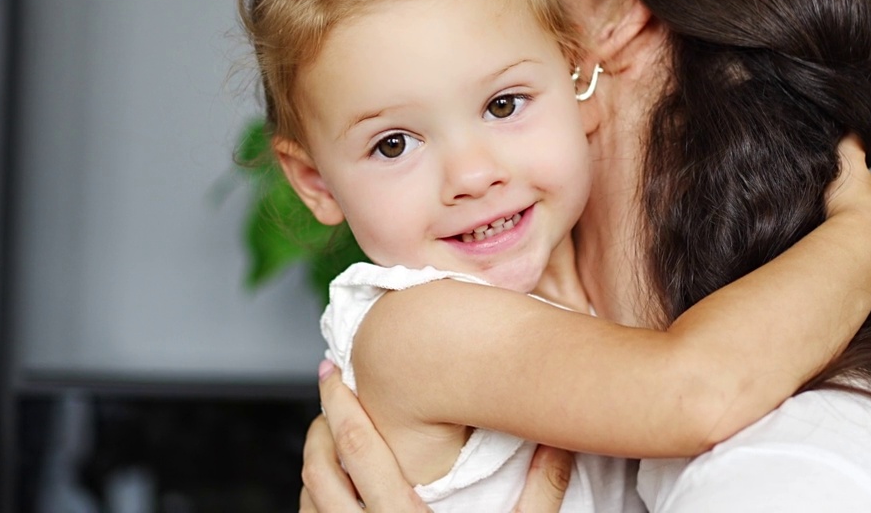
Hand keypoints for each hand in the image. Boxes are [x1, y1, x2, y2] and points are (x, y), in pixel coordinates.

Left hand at [299, 361, 574, 511]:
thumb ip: (541, 490)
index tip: (332, 372)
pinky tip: (334, 490)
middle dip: (319, 426)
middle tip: (331, 396)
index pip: (359, 450)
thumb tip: (561, 438)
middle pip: (318, 470)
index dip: (339, 404)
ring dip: (314, 462)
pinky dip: (316, 501)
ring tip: (331, 438)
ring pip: (308, 501)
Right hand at [825, 135, 870, 286]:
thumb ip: (849, 144)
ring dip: (866, 244)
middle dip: (861, 220)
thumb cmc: (849, 204)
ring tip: (843, 248)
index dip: (853, 194)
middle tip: (837, 224)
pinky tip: (854, 265)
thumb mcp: (847, 163)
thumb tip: (852, 125)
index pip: (870, 192)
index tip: (837, 197)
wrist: (860, 242)